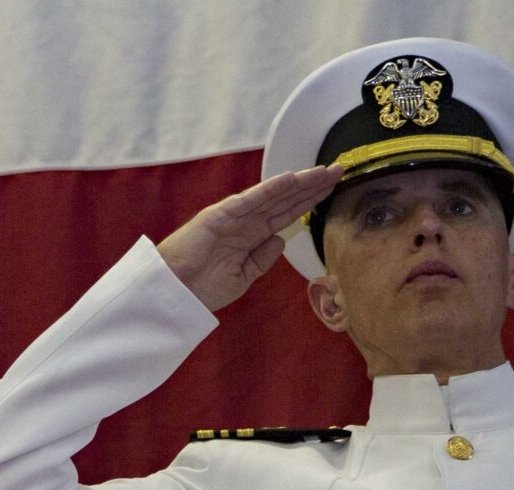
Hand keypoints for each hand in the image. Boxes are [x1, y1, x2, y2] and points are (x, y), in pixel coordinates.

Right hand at [155, 164, 343, 310]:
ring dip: (299, 183)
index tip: (331, 190)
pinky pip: (251, 199)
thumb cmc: (202, 288)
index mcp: (251, 236)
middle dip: (313, 187)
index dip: (309, 201)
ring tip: (324, 172)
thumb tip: (280, 240)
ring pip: (274, 195)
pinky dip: (270, 188)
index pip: (287, 214)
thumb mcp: (243, 277)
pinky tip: (291, 179)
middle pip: (286, 200)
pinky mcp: (221, 215)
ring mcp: (235, 216)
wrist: (174, 294)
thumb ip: (262, 259)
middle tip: (339, 171)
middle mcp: (246, 222)